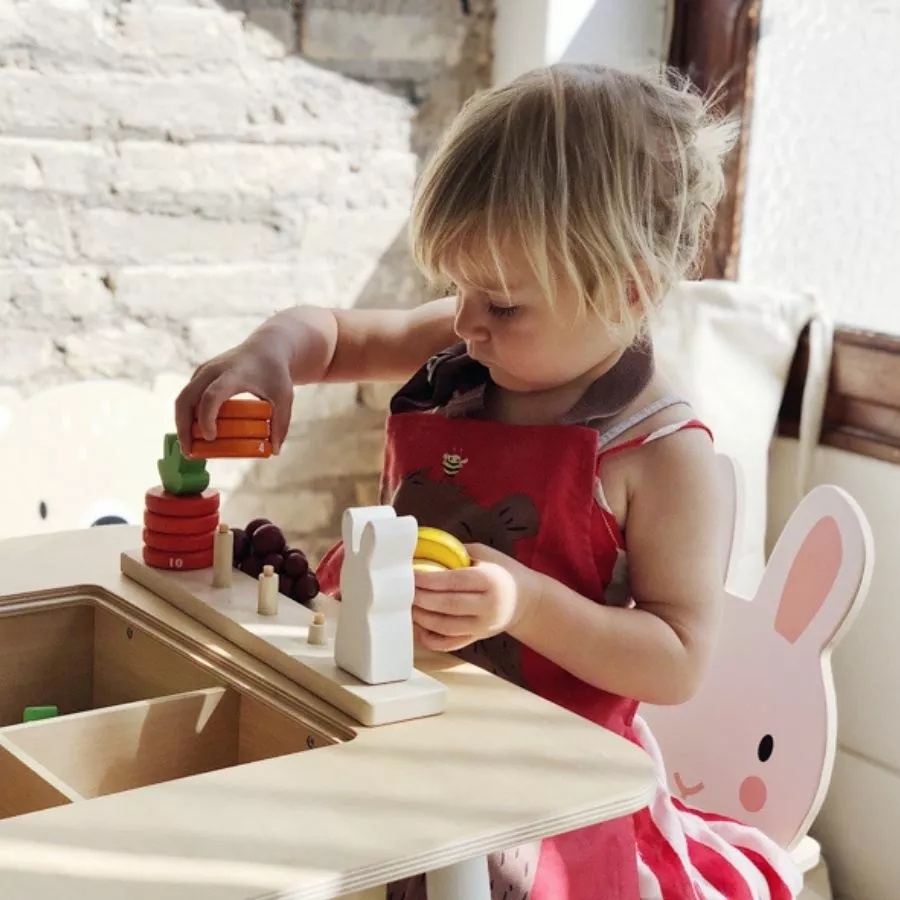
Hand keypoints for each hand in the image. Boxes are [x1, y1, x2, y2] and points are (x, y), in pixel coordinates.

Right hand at [175, 334, 293, 456]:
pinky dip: (186, 416)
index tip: (211, 438)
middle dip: (184, 427)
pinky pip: (187, 397)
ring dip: (181, 424)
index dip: (207, 418)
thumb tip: (275, 451)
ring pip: (183, 398)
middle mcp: (213, 371)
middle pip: (187, 398)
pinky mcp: (200, 375)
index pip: (212, 396)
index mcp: (233, 374)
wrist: (266, 346)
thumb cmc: (275, 373)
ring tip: (189, 449)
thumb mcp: (284, 397)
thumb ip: (281, 423)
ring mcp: (204, 371)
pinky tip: (193, 434)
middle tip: (189, 452)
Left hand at [412, 543, 542, 651]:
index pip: (454, 581)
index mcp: (490, 580)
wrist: (526, 601)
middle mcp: (488, 606)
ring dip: (422, 618)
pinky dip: (430, 638)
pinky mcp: (477, 638)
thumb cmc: (502, 572)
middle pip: (448, 605)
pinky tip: (419, 626)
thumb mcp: (485, 554)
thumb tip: (423, 550)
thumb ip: (456, 553)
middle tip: (403, 591)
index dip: (429, 579)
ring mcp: (482, 626)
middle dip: (422, 598)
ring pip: (446, 627)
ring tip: (408, 606)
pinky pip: (449, 644)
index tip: (411, 575)